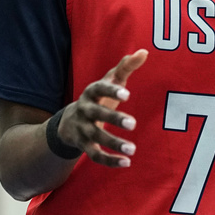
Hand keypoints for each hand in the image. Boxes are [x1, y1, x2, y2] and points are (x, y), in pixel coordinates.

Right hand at [57, 50, 147, 166]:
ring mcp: (82, 128)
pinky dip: (109, 160)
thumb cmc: (98, 98)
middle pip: (97, 113)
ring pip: (96, 136)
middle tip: (133, 124)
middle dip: (113, 118)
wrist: (69, 122)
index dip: (112, 91)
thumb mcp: (109, 82)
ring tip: (132, 150)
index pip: (99, 88)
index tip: (127, 94)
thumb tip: (144, 52)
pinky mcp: (83, 145)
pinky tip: (126, 163)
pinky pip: (94, 155)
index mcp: (91, 92)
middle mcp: (84, 110)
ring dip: (113, 143)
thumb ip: (126, 67)